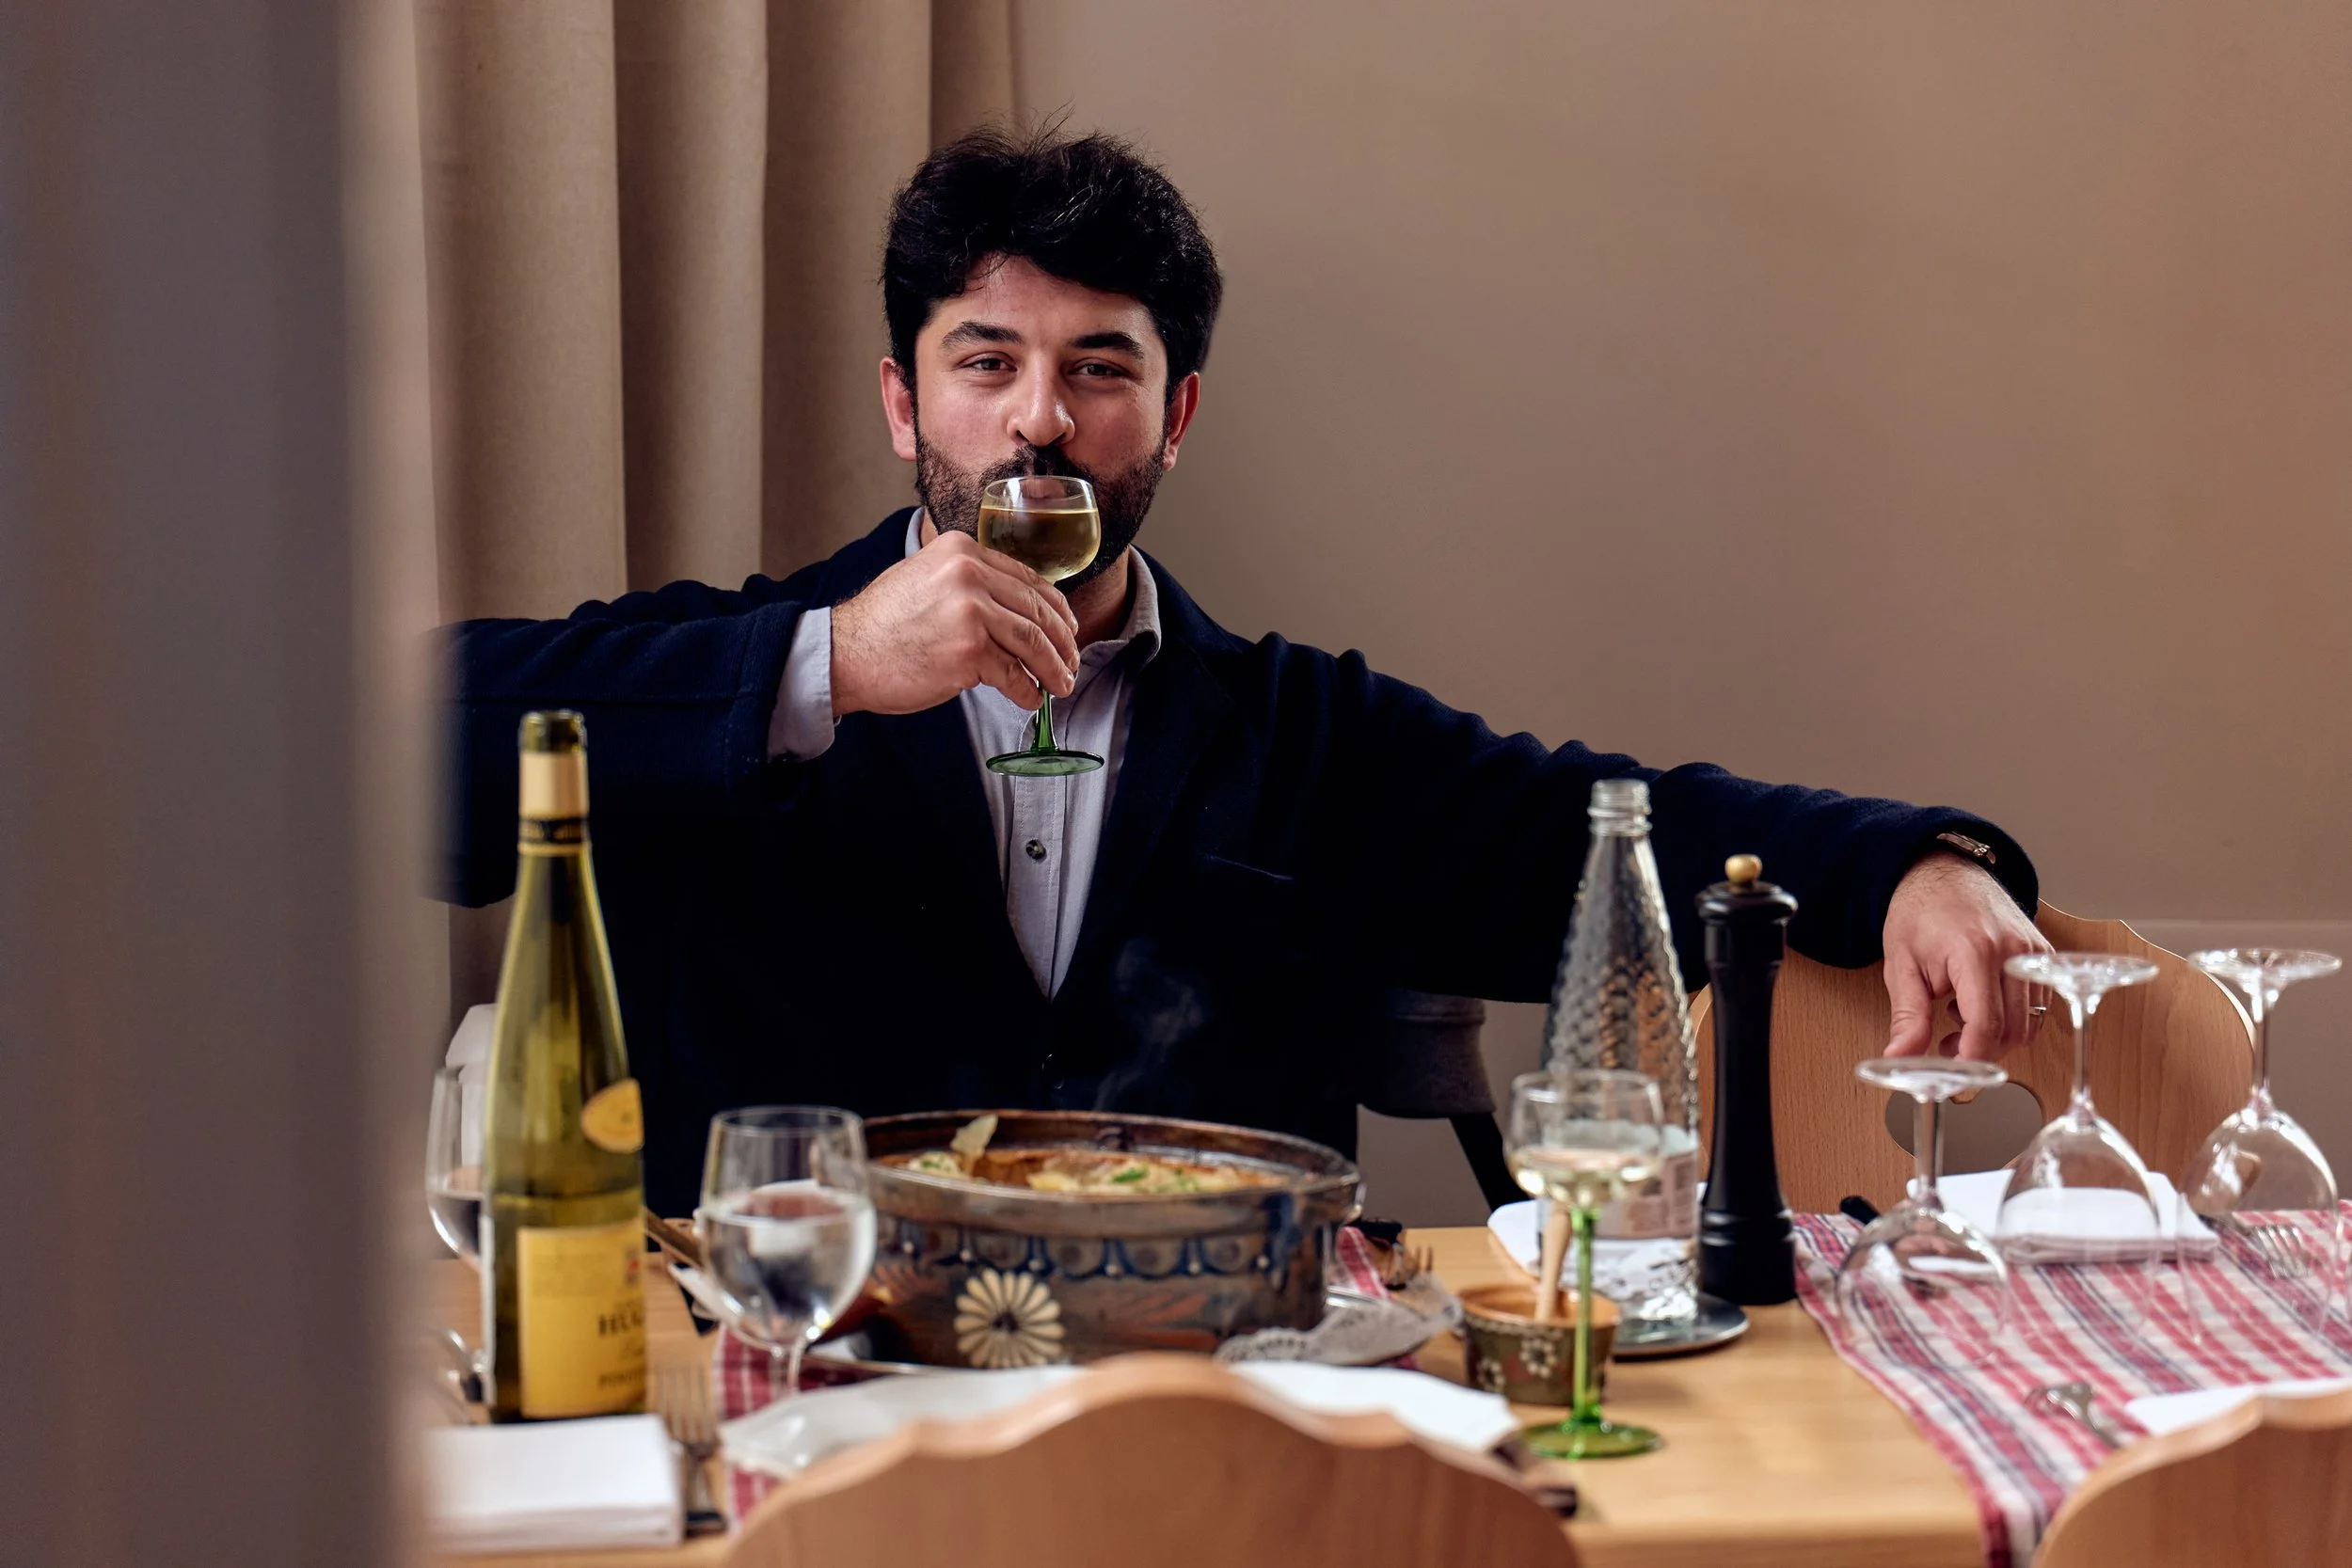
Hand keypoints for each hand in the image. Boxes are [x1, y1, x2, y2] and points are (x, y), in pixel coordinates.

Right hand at [830, 530, 1079, 716]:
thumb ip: (969, 581)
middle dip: (1062, 642)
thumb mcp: (926, 577)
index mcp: (961, 550)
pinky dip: (1028, 690)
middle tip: (1071, 662)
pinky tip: (1030, 697)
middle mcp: (969, 574)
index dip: (1055, 608)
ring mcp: (971, 612)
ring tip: (1061, 684)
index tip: (1067, 628)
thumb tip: (1018, 608)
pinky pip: (1014, 674)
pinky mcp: (969, 651)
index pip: (1027, 578)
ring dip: (1053, 668)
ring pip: (1032, 642)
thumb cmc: (884, 624)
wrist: (846, 653)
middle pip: (1036, 610)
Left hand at [1882, 852, 2049, 1059]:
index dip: (1970, 1058)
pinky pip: (2037, 1006)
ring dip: (1997, 1034)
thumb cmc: (1920, 912)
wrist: (1944, 872)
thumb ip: (1907, 1017)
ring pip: (2030, 1023)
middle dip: (1980, 1050)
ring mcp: (2034, 953)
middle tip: (1947, 1042)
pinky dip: (2012, 1017)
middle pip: (2013, 1031)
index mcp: (1975, 952)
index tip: (1953, 1073)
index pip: (1986, 1024)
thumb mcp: (1901, 965)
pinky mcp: (2044, 956)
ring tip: (1959, 1015)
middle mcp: (2013, 952)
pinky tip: (1980, 1001)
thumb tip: (1901, 1058)